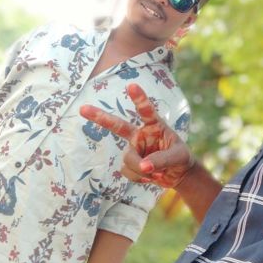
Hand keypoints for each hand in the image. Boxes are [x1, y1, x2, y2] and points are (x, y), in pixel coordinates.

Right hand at [79, 83, 194, 187]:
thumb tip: (143, 167)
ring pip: (128, 159)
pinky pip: (128, 172)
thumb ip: (161, 160)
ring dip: (141, 169)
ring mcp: (133, 149)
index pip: (147, 111)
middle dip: (100, 117)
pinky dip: (139, 177)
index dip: (139, 98)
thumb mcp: (178, 157)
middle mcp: (140, 135)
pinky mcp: (130, 163)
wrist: (177, 174)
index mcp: (155, 126)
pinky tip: (149, 176)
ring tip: (156, 172)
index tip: (132, 85)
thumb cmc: (180, 158)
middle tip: (82, 108)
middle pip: (117, 125)